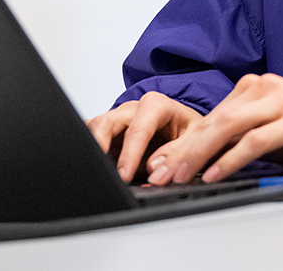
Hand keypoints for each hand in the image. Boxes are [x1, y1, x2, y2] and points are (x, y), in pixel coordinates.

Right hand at [85, 91, 203, 182]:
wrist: (183, 128)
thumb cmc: (187, 131)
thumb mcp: (194, 140)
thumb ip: (177, 153)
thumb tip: (156, 170)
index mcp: (156, 106)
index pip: (138, 129)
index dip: (129, 155)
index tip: (124, 176)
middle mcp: (133, 109)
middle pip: (106, 123)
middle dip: (99, 146)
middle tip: (101, 171)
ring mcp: (118, 119)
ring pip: (94, 128)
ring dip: (92, 148)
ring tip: (95, 171)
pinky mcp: (108, 132)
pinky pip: (90, 135)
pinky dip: (88, 149)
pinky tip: (91, 165)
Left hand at [144, 73, 282, 185]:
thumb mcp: (274, 132)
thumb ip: (243, 139)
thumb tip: (206, 162)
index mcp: (256, 87)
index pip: (211, 116)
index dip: (184, 142)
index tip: (163, 165)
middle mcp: (265, 87)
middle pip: (214, 119)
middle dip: (184, 149)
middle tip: (162, 173)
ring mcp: (281, 100)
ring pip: (229, 126)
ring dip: (201, 154)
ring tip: (183, 176)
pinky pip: (256, 139)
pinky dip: (232, 158)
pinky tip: (216, 173)